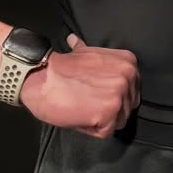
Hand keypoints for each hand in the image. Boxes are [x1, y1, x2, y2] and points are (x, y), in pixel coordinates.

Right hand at [21, 34, 138, 138]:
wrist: (41, 76)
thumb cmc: (60, 68)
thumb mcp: (82, 52)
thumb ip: (95, 56)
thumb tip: (76, 41)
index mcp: (128, 62)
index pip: (131, 91)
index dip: (111, 96)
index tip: (94, 93)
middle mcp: (129, 76)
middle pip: (127, 107)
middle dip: (108, 109)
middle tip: (86, 101)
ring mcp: (120, 94)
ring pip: (118, 121)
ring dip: (99, 120)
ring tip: (81, 106)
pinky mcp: (110, 112)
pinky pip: (105, 132)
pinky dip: (91, 129)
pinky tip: (78, 114)